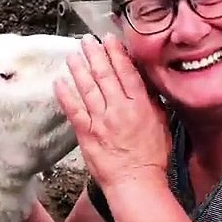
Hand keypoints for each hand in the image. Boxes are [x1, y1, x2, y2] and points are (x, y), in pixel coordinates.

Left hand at [55, 34, 171, 191]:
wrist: (136, 182)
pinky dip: (66, 95)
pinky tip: (59, 82)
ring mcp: (101, 121)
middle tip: (87, 40)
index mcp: (140, 105)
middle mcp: (119, 109)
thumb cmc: (151, 158)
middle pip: (105, 75)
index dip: (116, 53)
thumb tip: (146, 83)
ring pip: (88, 89)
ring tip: (73, 55)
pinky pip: (73, 110)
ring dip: (79, 69)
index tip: (109, 40)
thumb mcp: (161, 124)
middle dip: (95, 55)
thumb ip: (153, 102)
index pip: (126, 72)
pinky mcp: (87, 134)